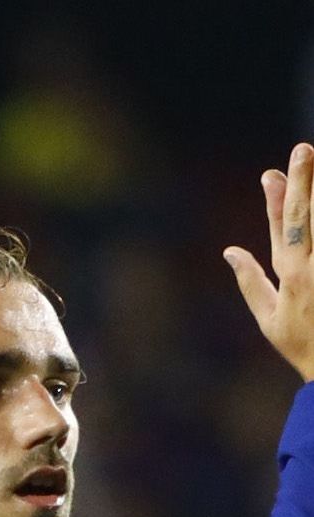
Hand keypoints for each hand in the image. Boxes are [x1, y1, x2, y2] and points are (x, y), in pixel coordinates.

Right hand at [225, 142, 313, 381]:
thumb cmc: (306, 348)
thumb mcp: (270, 320)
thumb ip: (251, 282)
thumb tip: (231, 250)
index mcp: (292, 278)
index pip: (281, 228)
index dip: (276, 198)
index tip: (272, 172)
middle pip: (308, 217)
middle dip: (304, 182)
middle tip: (305, 149)